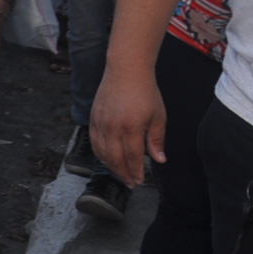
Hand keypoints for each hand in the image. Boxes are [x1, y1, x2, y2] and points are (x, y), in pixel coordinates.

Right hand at [91, 66, 165, 188]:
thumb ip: (156, 140)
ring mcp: (100, 122)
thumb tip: (159, 160)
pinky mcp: (93, 117)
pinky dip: (99, 152)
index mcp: (131, 127)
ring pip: (101, 151)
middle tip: (130, 183)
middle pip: (115, 158)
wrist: (126, 71)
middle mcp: (112, 127)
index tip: (140, 181)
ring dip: (110, 165)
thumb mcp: (158, 116)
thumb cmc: (145, 92)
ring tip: (119, 173)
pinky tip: (106, 157)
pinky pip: (94, 140)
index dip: (136, 171)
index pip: (132, 157)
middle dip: (122, 173)